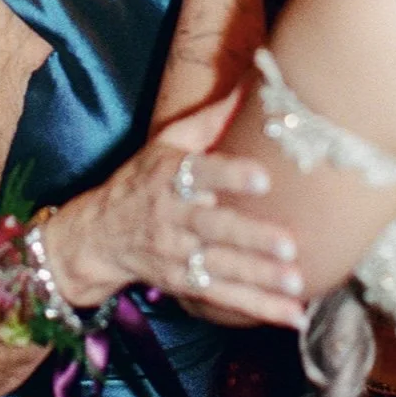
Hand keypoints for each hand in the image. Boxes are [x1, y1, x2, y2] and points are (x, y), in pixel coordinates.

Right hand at [45, 93, 305, 329]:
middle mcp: (172, 217)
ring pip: (221, 268)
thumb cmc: (144, 179)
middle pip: (213, 229)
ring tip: (297, 283)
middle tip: (289, 244)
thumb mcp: (168, 142)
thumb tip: (256, 81)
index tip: (263, 178)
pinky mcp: (183, 284)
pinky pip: (224, 298)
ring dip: (260, 279)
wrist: (98, 235)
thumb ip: (211, 118)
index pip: (200, 174)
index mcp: (170, 176)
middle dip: (251, 238)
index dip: (230, 176)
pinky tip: (292, 315)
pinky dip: (258, 308)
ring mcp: (176, 255)